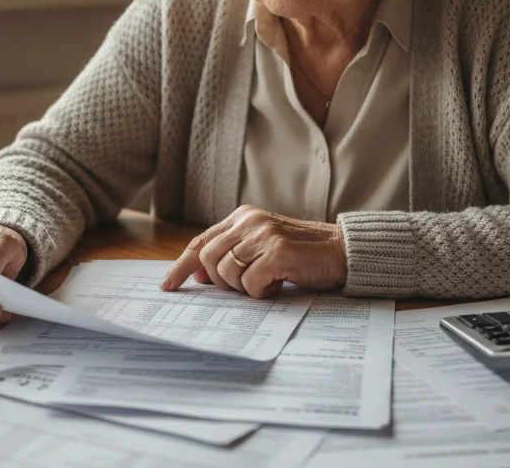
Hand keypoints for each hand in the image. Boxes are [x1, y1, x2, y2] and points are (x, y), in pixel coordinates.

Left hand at [160, 206, 346, 297]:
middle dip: (221, 282)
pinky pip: (249, 283)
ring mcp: (264, 234)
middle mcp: (250, 220)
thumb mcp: (262, 248)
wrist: (341, 252)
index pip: (202, 242)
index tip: (168, 284)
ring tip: (266, 283)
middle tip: (245, 287)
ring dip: (244, 288)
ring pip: (227, 272)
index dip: (182, 265)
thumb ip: (232, 255)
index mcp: (243, 217)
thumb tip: (198, 274)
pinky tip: (277, 285)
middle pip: (210, 259)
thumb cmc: (301, 255)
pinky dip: (260, 292)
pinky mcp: (278, 251)